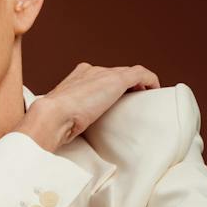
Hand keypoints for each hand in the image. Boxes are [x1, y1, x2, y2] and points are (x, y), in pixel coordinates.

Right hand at [15, 63, 161, 152]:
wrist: (52, 116)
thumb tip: (69, 135)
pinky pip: (140, 73)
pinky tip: (154, 90)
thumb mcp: (63, 118)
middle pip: (115, 74)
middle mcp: (91, 71)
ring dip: (138, 84)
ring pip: (128, 73)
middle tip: (134, 102)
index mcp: (77, 77)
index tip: (116, 102)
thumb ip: (70, 118)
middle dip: (125, 86)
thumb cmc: (53, 123)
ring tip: (146, 97)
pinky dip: (150, 79)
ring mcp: (103, 74)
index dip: (110, 88)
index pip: (99, 77)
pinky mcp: (116, 80)